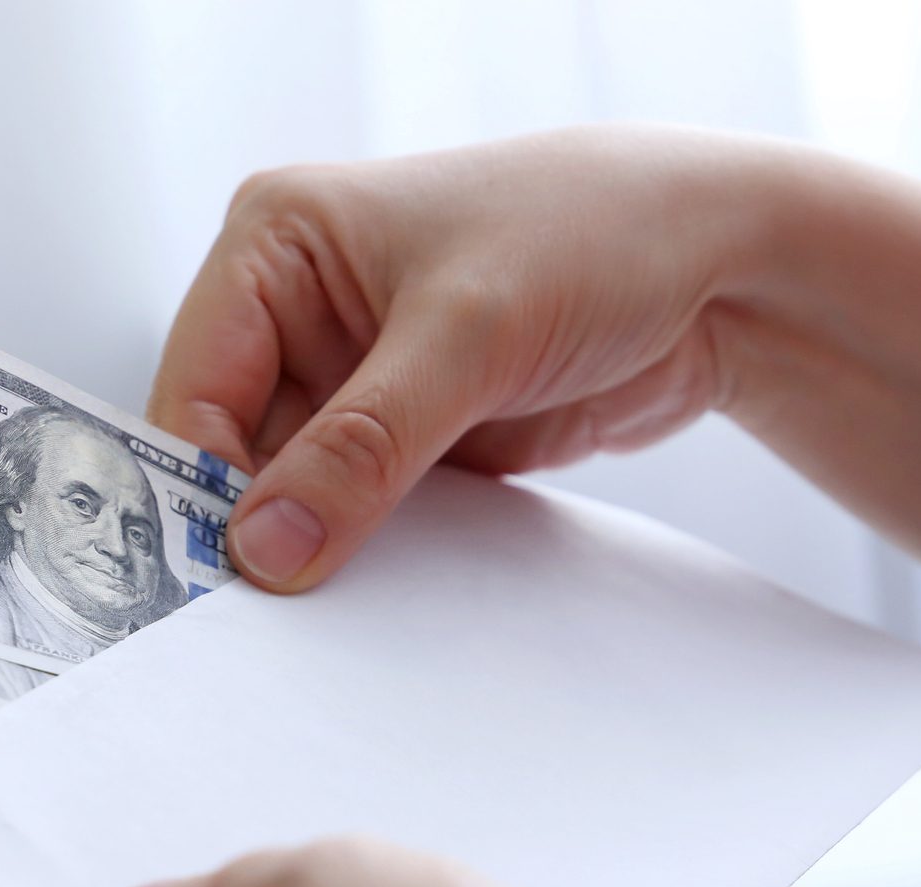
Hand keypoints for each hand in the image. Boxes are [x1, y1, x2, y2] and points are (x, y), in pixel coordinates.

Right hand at [149, 124, 784, 589]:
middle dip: (258, 530)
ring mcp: (357, 379)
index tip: (225, 581)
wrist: (726, 268)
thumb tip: (266, 547)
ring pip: (297, 493)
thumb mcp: (467, 335)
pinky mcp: (411, 435)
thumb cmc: (597, 232)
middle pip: (235, 452)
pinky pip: (363, 513)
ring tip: (331, 617)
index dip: (198, 489)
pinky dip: (371, 556)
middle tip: (274, 620)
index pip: (195, 389)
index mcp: (277, 243)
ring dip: (318, 551)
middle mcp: (302, 310)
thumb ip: (362, 447)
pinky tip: (387, 596)